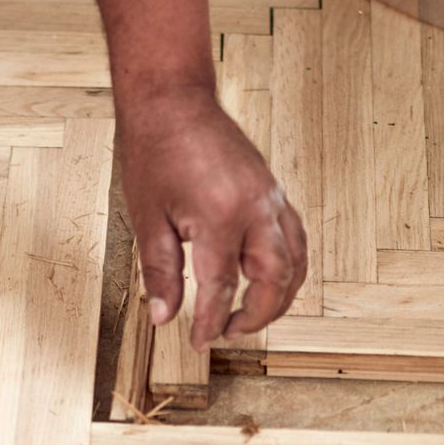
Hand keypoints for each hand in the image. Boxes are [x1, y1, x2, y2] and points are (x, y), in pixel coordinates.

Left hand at [120, 84, 306, 349]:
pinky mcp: (275, 190)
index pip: (221, 287)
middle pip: (273, 280)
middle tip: (228, 333)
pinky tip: (270, 280)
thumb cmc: (155, 152)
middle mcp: (256, 209)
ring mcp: (272, 198)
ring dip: (279, 297)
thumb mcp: (147, 219)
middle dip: (256, 316)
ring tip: (250, 316)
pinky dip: (289, 267)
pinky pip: (295, 238)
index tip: (199, 343)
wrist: (173, 102)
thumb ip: (160, 272)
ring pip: (294, 261)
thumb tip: (164, 316)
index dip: (210, 321)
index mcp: (221, 217)